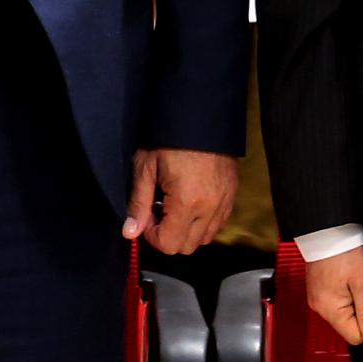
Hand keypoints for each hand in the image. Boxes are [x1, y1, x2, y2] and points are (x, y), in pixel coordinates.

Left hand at [124, 149, 238, 255]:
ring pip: (204, 238)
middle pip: (187, 247)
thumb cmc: (170, 138)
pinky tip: (190, 202)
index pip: (169, 244)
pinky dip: (203, 222)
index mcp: (188, 202)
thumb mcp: (146, 168)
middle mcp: (210, 208)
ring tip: (174, 206)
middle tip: (158, 211)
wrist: (201, 114)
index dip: (152, 236)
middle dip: (168, 235)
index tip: (146, 217)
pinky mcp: (232, 195)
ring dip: (186, 230)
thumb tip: (130, 232)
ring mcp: (224, 202)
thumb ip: (138, 203)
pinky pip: (218, 224)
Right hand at [302, 245, 362, 347]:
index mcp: (330, 309)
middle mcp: (319, 308)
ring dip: (354, 302)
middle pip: (349, 326)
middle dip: (361, 311)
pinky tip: (348, 278)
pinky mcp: (317, 290)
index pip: (356, 337)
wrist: (328, 228)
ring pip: (343, 314)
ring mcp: (317, 299)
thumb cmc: (346, 251)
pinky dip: (345, 294)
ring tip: (355, 280)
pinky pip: (336, 302)